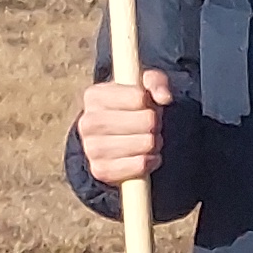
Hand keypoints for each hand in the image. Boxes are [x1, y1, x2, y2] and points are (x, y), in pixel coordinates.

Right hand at [71, 69, 174, 196]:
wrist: (113, 138)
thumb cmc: (131, 107)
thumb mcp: (143, 86)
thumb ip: (156, 82)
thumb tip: (164, 97)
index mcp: (94, 95)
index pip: (139, 97)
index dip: (150, 102)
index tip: (145, 105)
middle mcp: (88, 121)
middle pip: (146, 121)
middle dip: (155, 124)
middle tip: (150, 126)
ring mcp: (91, 148)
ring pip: (145, 144)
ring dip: (154, 143)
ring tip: (147, 139)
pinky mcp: (100, 170)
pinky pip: (139, 165)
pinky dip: (150, 161)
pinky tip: (146, 156)